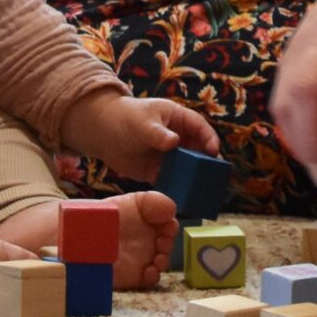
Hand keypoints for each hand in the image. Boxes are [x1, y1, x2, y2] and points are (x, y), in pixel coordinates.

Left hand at [60, 91, 221, 181]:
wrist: (103, 132)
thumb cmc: (126, 118)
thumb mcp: (143, 122)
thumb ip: (158, 134)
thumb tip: (174, 142)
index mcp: (178, 119)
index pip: (200, 128)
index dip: (209, 139)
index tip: (213, 151)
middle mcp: (178, 139)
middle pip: (198, 151)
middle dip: (205, 163)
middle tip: (212, 175)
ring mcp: (168, 156)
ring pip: (187, 168)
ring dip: (193, 178)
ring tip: (200, 190)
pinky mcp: (157, 172)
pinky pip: (171, 181)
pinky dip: (176, 188)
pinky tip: (181, 198)